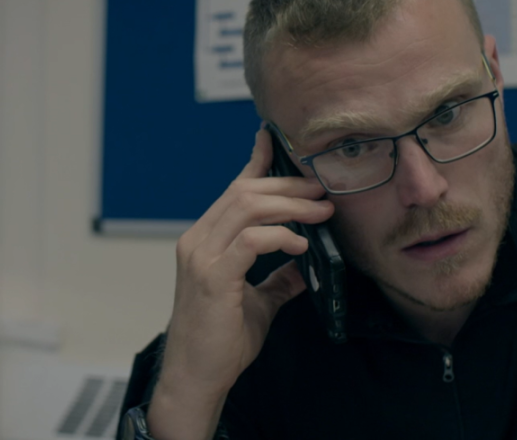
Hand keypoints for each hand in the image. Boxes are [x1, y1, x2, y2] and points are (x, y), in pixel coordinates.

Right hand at [148, 127, 333, 438]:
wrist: (196, 377)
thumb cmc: (220, 342)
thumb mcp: (257, 303)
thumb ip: (277, 280)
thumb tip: (305, 266)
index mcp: (204, 240)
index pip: (232, 190)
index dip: (254, 162)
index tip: (273, 140)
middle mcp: (197, 240)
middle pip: (244, 191)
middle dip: (287, 185)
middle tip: (321, 191)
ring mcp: (201, 256)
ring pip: (246, 207)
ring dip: (289, 205)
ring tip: (319, 212)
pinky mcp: (212, 276)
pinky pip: (251, 241)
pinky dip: (279, 236)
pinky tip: (300, 245)